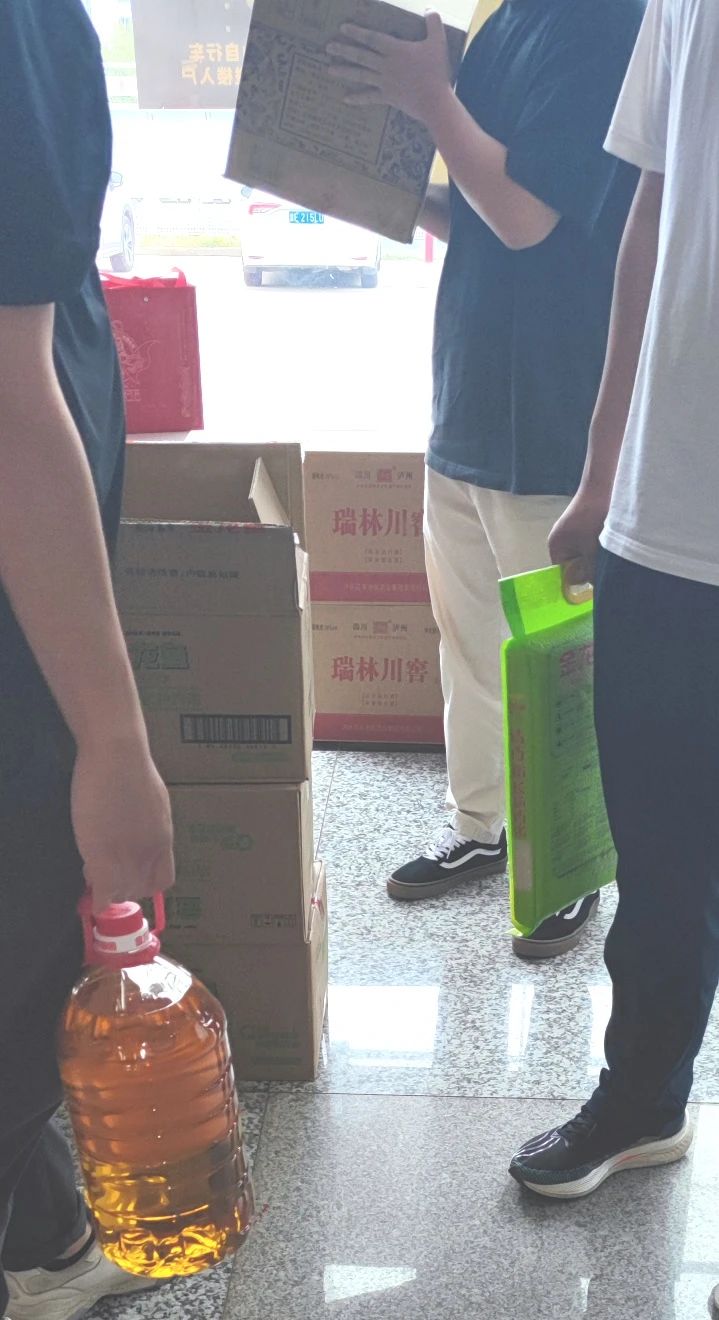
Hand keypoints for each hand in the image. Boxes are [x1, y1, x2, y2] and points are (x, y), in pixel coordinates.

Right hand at [71, 735, 174, 914]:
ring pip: (122, 893)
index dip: (147, 882)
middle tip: (108, 873)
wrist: (117, 756)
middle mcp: (150, 853)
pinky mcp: (103, 855)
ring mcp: (127, 856)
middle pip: (142, 888)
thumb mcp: (154, 801)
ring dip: (109, 889)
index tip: (133, 877)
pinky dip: (97, 900)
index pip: (163, 878)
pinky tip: (91, 898)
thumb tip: (140, 831)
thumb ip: (149, 825)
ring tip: (94, 873)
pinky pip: (103, 891)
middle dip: (126, 886)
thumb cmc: (132, 769)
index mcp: (164, 839)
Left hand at [326, 12, 451, 124]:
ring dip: (344, 71)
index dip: (357, 32)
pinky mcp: (387, 97)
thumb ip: (433, 23)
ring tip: (329, 70)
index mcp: (395, 50)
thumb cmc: (436, 72)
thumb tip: (430, 9)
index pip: (372, 38)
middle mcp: (385, 65)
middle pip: (361, 56)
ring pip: (360, 75)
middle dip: (343, 50)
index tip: (343, 28)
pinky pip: (369, 97)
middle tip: (328, 47)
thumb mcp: (438, 42)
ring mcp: (384, 82)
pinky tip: (345, 98)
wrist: (434, 102)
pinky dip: (357, 98)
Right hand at [548, 490, 608, 585]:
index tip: (594, 582)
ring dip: (599, 554)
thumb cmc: (594, 518)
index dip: (578, 579)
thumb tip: (584, 585)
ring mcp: (574, 531)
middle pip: (576, 563)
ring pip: (587, 553)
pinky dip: (602, 544)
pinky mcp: (586, 524)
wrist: (605, 485)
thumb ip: (588, 571)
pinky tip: (612, 540)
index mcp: (556, 547)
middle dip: (591, 566)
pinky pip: (592, 542)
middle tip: (606, 567)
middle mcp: (562, 540)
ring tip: (611, 551)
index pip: (563, 573)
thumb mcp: (592, 550)